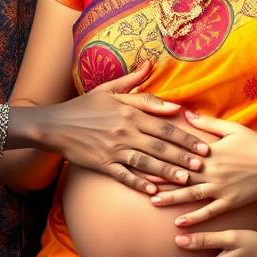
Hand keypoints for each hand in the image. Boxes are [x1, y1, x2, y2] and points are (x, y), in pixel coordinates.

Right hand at [34, 62, 208, 193]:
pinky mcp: (102, 165)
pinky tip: (154, 191)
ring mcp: (113, 150)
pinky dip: (139, 183)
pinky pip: (124, 176)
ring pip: (146, 163)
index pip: (164, 127)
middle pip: (160, 147)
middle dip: (183, 157)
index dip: (186, 137)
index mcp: (128, 113)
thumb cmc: (83, 107)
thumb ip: (133, 82)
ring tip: (185, 179)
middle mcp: (124, 132)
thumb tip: (151, 66)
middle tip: (203, 166)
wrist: (53, 125)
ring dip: (167, 172)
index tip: (203, 146)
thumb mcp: (107, 90)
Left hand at [148, 113, 256, 224]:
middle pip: (181, 174)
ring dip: (171, 198)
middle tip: (138, 179)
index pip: (180, 152)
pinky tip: (179, 223)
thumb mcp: (231, 128)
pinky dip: (194, 218)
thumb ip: (207, 123)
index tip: (143, 154)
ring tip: (153, 201)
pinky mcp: (231, 202)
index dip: (160, 154)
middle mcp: (213, 170)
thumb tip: (184, 114)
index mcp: (210, 151)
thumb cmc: (256, 143)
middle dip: (159, 176)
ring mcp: (221, 188)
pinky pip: (209, 212)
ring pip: (191, 194)